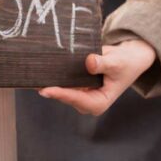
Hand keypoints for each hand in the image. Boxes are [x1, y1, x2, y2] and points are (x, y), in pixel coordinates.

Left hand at [39, 40, 156, 115]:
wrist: (128, 58)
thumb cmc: (125, 63)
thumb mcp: (117, 62)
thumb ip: (103, 63)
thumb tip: (90, 62)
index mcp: (99, 103)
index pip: (77, 100)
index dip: (62, 94)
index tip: (46, 90)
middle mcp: (87, 101)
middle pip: (65, 95)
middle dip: (50, 88)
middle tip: (32, 80)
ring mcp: (80, 92)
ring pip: (61, 88)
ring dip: (48, 80)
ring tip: (32, 73)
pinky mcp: (75, 84)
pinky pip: (62, 79)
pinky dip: (53, 74)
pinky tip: (40, 67)